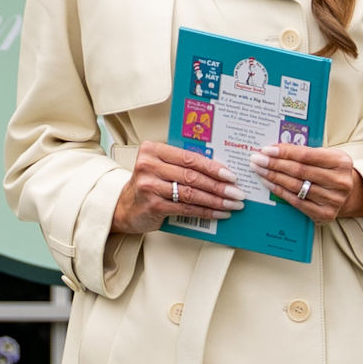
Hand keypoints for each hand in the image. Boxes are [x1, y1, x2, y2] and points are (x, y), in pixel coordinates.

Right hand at [111, 139, 233, 235]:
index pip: (189, 157)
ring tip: (231, 204)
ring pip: (191, 193)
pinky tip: (218, 213)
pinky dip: (205, 211)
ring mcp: (149, 186)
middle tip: (236, 192)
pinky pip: (185, 208)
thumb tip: (221, 170)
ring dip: (215, 200)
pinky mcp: (152, 205)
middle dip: (219, 185)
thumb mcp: (162, 167)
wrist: (126, 207)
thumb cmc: (150, 184)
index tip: (231, 175)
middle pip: (192, 176)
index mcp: (153, 150)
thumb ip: (183, 164)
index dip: (213, 166)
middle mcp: (148, 165)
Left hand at [256, 143, 362, 222]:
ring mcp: (333, 200)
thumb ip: (305, 152)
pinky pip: (296, 201)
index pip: (307, 155)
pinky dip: (280, 191)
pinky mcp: (325, 214)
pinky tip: (269, 183)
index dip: (285, 152)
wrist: (348, 194)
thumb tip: (274, 149)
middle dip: (275, 164)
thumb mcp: (326, 156)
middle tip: (257, 159)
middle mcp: (340, 182)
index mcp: (342, 162)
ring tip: (259, 170)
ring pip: (296, 186)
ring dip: (274, 177)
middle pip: (299, 171)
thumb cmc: (331, 170)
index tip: (267, 150)